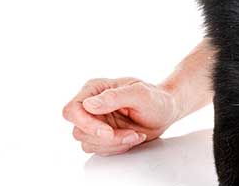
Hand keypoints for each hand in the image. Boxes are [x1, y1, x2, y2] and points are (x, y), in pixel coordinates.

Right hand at [62, 77, 180, 154]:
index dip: (86, 124)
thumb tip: (88, 104)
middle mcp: (90, 105)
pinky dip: (117, 147)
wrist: (165, 112)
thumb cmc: (156, 99)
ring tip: (135, 134)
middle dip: (106, 137)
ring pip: (87, 143)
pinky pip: (98, 149)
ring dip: (114, 143)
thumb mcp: (141, 94)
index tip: (108, 131)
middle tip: (131, 133)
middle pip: (79, 130)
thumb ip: (115, 97)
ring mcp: (94, 122)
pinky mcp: (100, 136)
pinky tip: (132, 137)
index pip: (72, 109)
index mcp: (94, 89)